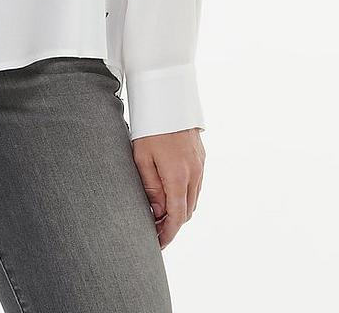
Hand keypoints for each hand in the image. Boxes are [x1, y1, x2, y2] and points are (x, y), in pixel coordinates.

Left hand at [131, 128, 204, 248]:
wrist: (168, 98)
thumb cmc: (150, 126)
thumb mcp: (142, 157)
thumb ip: (151, 187)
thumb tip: (157, 212)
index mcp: (178, 176)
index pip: (177, 217)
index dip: (168, 234)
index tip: (158, 244)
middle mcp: (194, 174)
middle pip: (187, 211)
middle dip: (173, 224)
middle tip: (155, 229)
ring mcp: (200, 165)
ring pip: (193, 199)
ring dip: (180, 209)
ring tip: (160, 213)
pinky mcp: (201, 157)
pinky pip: (196, 185)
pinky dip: (185, 195)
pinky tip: (170, 192)